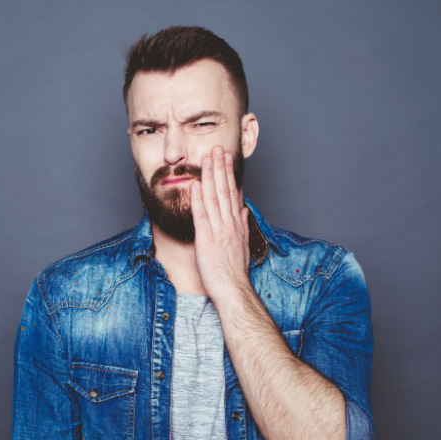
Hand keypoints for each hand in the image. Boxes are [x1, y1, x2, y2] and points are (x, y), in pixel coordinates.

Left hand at [190, 145, 251, 299]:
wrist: (233, 289)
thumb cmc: (235, 272)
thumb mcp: (243, 245)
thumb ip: (242, 225)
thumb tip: (242, 209)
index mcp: (236, 224)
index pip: (232, 193)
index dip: (228, 174)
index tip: (225, 159)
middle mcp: (228, 223)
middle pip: (224, 190)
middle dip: (220, 168)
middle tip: (217, 149)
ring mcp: (218, 230)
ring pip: (214, 197)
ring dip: (210, 176)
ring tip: (207, 158)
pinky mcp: (207, 238)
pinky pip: (202, 215)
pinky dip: (199, 198)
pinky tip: (196, 183)